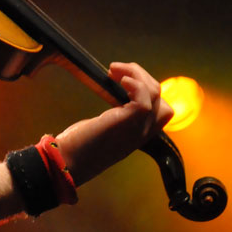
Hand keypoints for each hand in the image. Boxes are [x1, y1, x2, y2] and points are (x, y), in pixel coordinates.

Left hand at [55, 61, 172, 185]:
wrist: (69, 161)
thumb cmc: (80, 145)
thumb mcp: (104, 128)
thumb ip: (114, 116)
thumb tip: (111, 90)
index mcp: (139, 134)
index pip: (161, 111)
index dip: (147, 91)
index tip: (123, 79)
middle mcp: (143, 133)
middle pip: (162, 100)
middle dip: (143, 78)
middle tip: (117, 71)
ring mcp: (138, 129)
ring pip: (155, 94)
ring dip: (137, 74)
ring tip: (114, 70)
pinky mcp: (128, 122)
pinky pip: (145, 100)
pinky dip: (136, 84)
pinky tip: (119, 80)